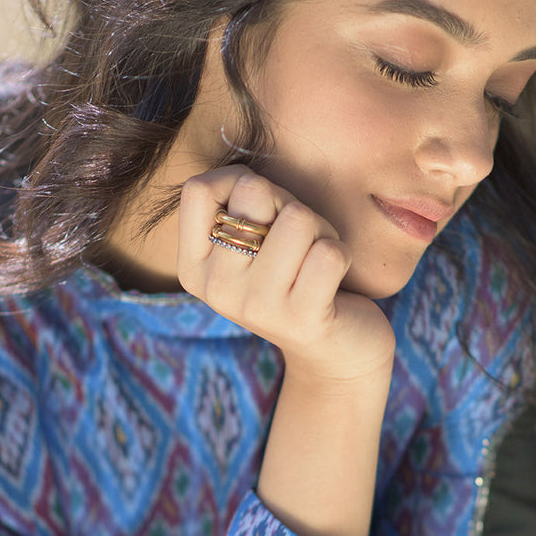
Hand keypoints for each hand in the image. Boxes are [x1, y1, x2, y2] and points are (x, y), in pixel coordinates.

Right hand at [178, 165, 394, 387]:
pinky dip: (341, 253)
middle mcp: (217, 289)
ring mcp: (257, 307)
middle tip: (297, 238)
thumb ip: (242, 205)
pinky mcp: (302, 319)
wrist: (332, 355)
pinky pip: (329, 252)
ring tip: (315, 259)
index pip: (197, 190)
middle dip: (288, 202)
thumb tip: (249, 180)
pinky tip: (332, 279)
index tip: (262, 208)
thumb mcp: (254, 243)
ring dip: (320, 230)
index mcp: (194, 267)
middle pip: (253, 192)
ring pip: (298, 218)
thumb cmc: (294, 278)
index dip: (239, 180)